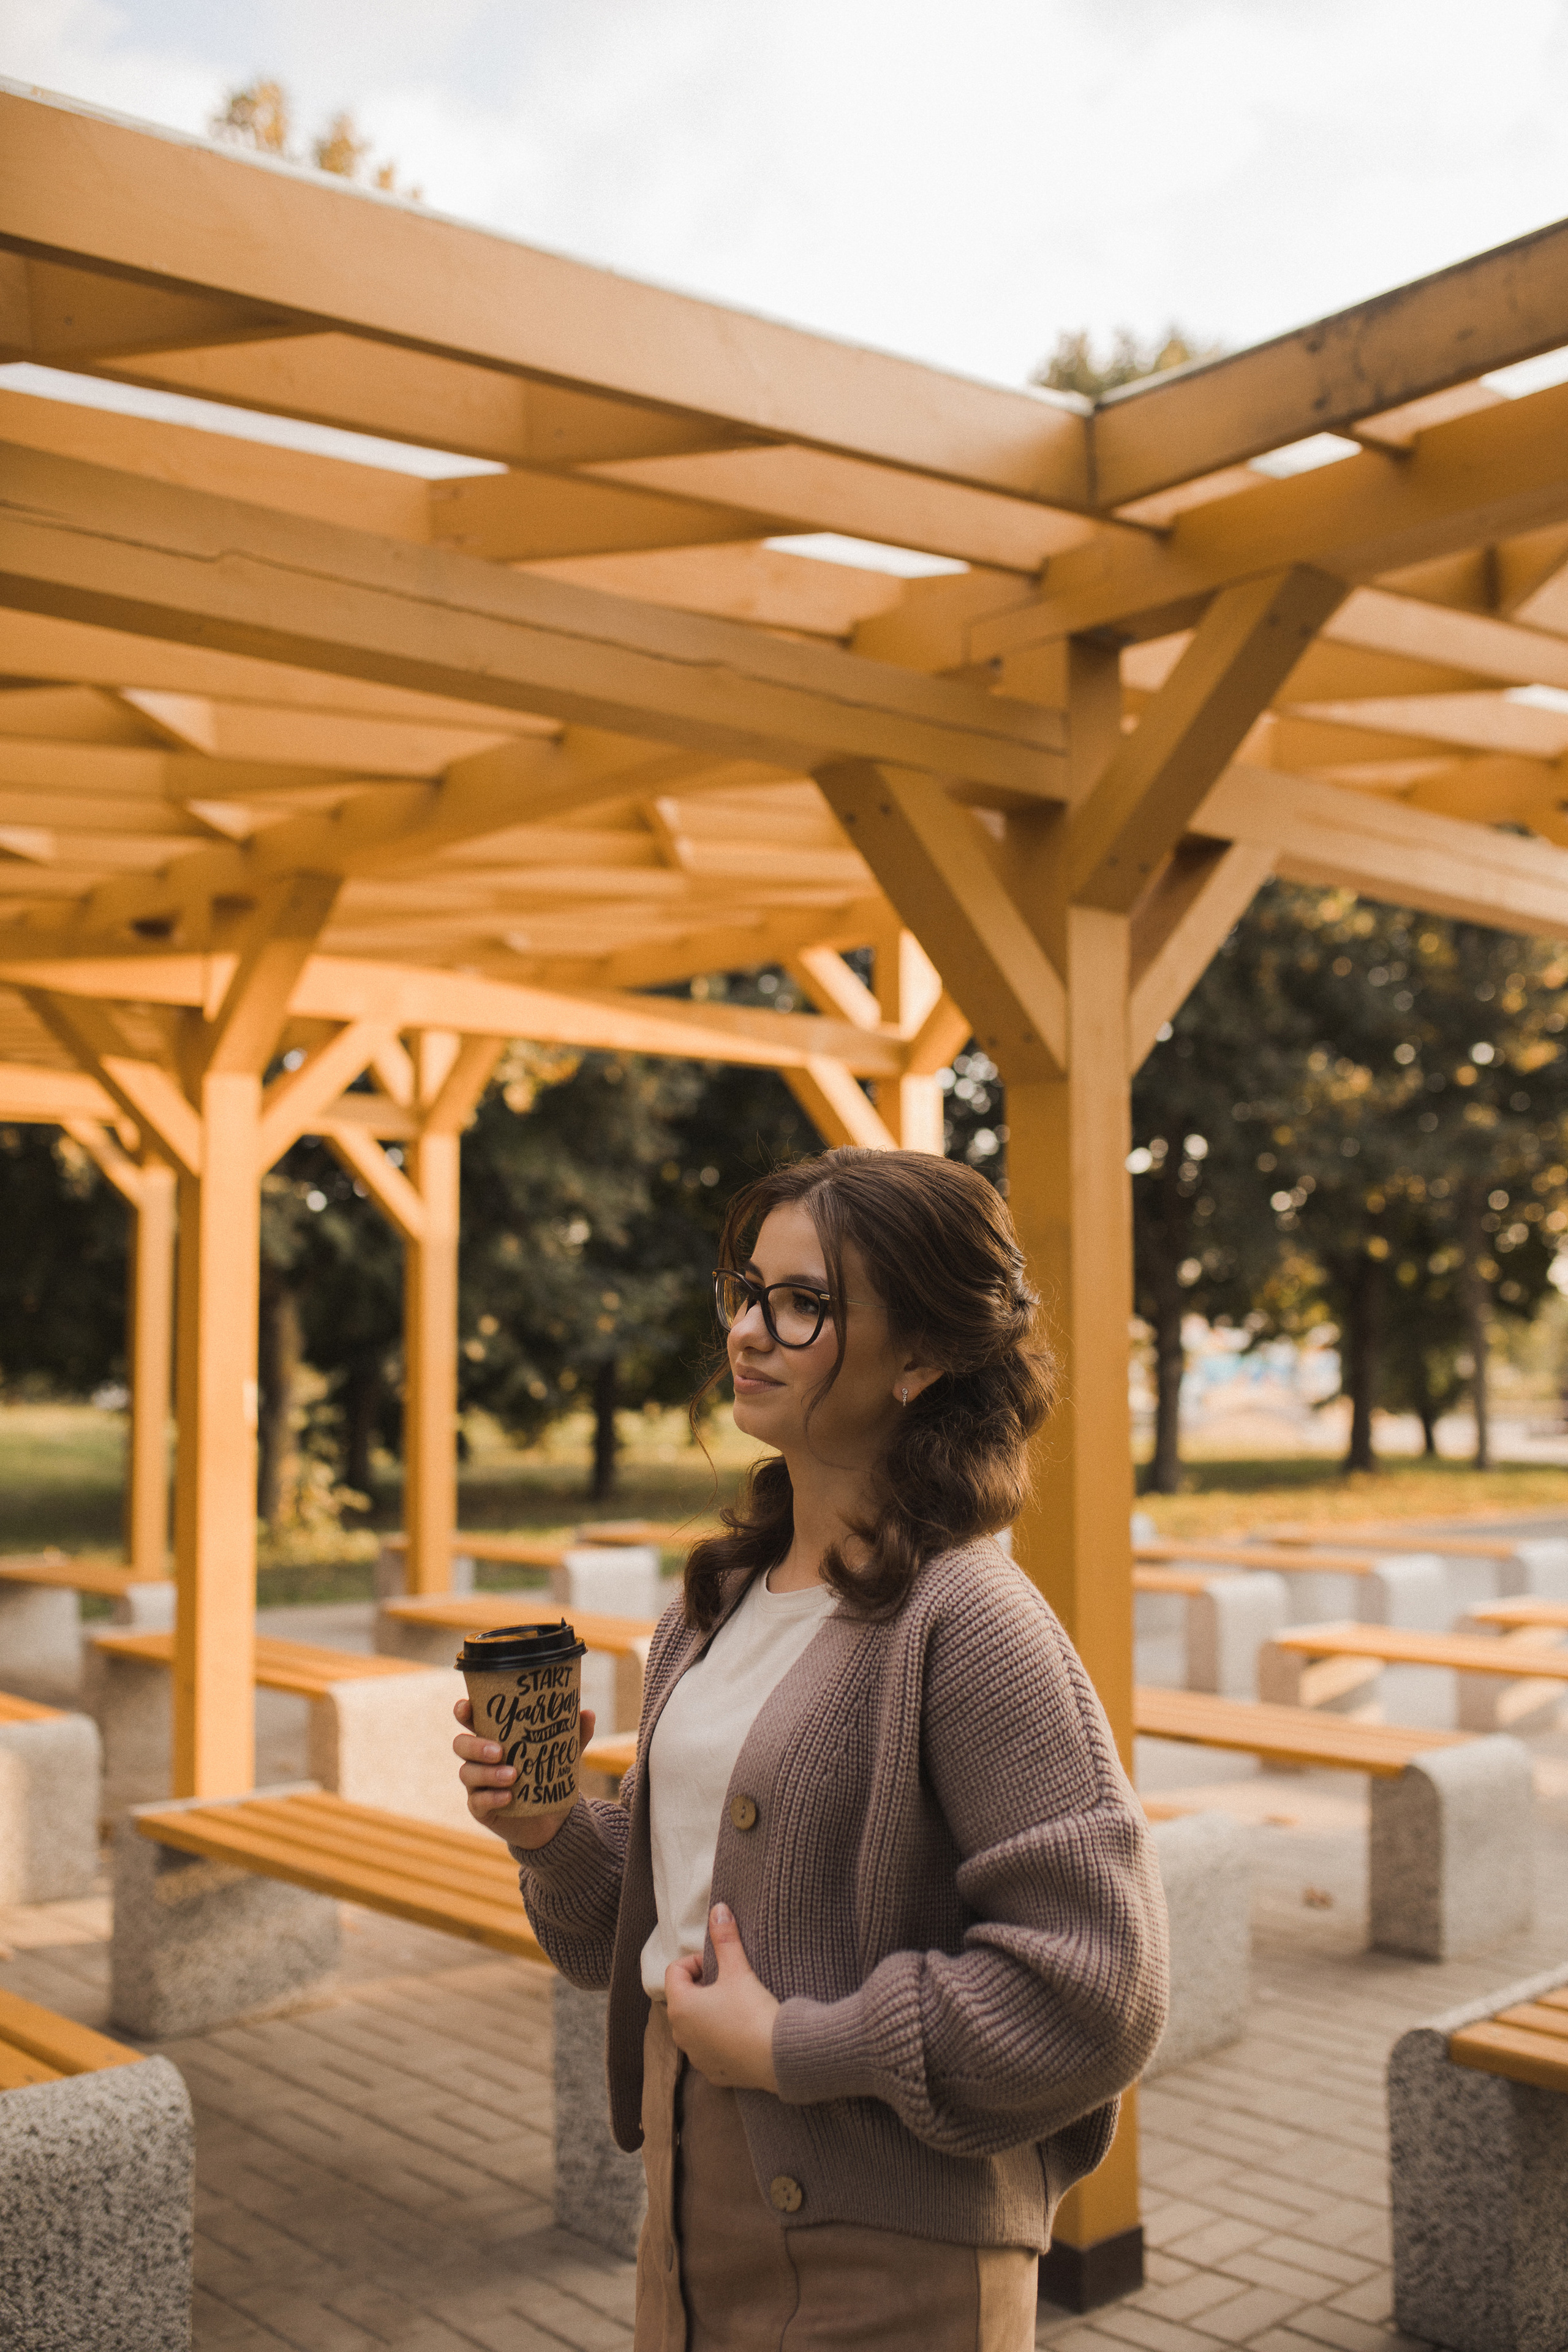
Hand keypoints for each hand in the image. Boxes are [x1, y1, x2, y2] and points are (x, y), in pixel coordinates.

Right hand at [453, 1696, 595, 1848]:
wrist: (551, 1819)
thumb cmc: (548, 1776)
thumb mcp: (563, 1755)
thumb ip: (574, 1735)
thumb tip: (587, 1713)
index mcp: (492, 1737)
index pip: (469, 1719)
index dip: (463, 1711)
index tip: (467, 1706)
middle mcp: (479, 1759)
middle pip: (461, 1745)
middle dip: (475, 1746)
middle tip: (500, 1750)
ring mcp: (477, 1784)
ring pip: (467, 1773)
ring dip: (487, 1773)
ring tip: (513, 1775)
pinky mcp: (480, 1809)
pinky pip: (477, 1802)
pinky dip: (491, 1798)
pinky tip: (508, 1797)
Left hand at [665, 1903, 779, 2090]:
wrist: (779, 2056)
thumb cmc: (753, 2011)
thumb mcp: (738, 1970)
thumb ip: (725, 1939)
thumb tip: (718, 1909)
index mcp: (680, 2006)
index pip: (675, 1971)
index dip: (697, 1961)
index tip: (720, 1965)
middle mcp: (680, 2033)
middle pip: (684, 1998)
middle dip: (703, 1987)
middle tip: (730, 1984)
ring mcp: (695, 2056)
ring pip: (695, 2025)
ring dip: (709, 2014)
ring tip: (737, 2008)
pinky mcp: (712, 2073)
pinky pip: (708, 2049)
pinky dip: (719, 2039)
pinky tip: (742, 2034)